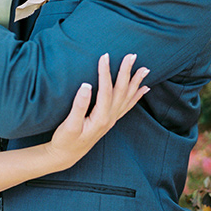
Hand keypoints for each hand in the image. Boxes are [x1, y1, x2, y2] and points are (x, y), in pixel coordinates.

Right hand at [46, 53, 148, 171]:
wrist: (67, 155)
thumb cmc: (66, 140)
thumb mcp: (69, 124)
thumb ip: (79, 105)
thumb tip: (86, 85)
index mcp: (100, 117)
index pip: (106, 90)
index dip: (106, 72)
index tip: (105, 56)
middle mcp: (110, 118)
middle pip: (121, 92)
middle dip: (127, 72)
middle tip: (132, 56)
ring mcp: (111, 120)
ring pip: (127, 98)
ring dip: (136, 83)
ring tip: (145, 69)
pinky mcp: (109, 120)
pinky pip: (127, 106)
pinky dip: (136, 97)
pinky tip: (143, 89)